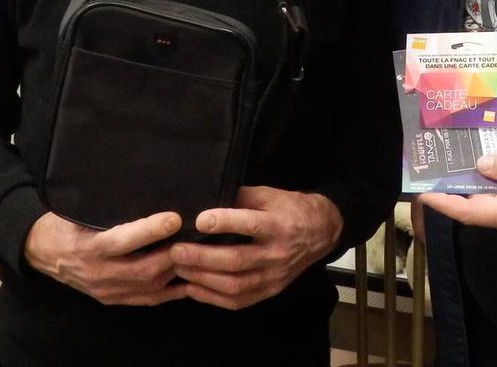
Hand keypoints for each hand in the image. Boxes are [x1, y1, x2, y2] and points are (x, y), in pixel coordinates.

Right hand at [23, 210, 185, 305]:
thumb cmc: (63, 222)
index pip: (122, 241)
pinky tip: (189, 278)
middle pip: (143, 269)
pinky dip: (170, 290)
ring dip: (175, 271)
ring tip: (198, 254)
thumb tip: (143, 184)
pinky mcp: (112, 299)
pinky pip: (147, 299)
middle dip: (173, 254)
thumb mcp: (78, 209)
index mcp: (88, 247)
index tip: (174, 218)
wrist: (41, 252)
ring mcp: (106, 290)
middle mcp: (98, 273)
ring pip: (149, 287)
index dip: (150, 231)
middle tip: (197, 237)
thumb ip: (107, 205)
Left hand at [169, 186, 342, 309]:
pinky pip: (238, 301)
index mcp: (280, 225)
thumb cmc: (289, 209)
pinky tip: (191, 288)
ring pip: (235, 285)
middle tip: (176, 250)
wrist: (320, 232)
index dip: (225, 222)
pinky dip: (212, 297)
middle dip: (203, 257)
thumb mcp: (269, 195)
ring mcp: (274, 277)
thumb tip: (206, 202)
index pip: (251, 225)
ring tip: (178, 267)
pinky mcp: (269, 292)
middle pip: (237, 260)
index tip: (199, 220)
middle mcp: (278, 254)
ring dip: (203, 278)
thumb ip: (241, 199)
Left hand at [418, 150, 496, 244]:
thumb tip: (481, 165)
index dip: (445, 203)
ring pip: (494, 212)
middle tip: (440, 174)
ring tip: (463, 171)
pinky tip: (494, 178)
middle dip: (457, 195)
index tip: (424, 193)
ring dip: (477, 195)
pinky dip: (495, 196)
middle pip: (479, 213)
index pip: (469, 213)